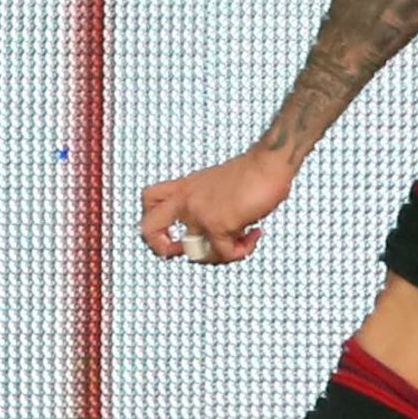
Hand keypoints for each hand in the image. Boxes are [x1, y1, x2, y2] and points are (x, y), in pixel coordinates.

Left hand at [138, 147, 297, 263]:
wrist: (269, 163)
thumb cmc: (253, 170)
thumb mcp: (219, 184)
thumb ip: (211, 202)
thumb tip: (222, 227)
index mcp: (185, 187)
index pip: (149, 200)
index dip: (155, 220)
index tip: (175, 232)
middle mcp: (186, 200)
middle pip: (149, 229)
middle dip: (162, 248)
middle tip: (183, 251)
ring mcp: (199, 214)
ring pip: (193, 252)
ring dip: (219, 255)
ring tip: (239, 243)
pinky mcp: (219, 225)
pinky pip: (225, 252)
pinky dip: (243, 250)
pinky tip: (254, 234)